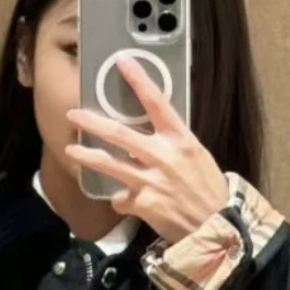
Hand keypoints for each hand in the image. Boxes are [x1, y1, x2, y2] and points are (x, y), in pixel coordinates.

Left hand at [64, 54, 229, 244]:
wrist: (217, 227)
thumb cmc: (208, 189)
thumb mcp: (197, 156)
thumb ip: (172, 143)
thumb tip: (148, 133)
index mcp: (181, 140)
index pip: (157, 103)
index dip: (139, 81)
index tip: (122, 62)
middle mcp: (164, 157)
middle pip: (120, 134)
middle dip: (93, 122)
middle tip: (73, 114)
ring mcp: (151, 181)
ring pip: (110, 164)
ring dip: (87, 156)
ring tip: (71, 150)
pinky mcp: (144, 205)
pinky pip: (121, 198)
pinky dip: (121, 200)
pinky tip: (127, 202)